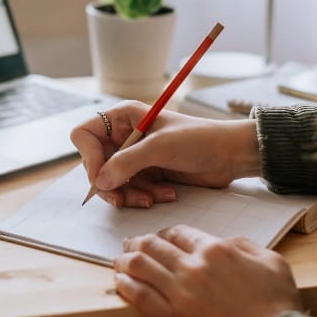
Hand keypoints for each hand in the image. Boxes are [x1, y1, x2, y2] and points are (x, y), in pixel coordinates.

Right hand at [70, 101, 260, 207]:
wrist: (230, 155)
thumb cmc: (199, 139)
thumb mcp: (160, 148)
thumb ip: (126, 163)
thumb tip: (99, 182)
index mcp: (123, 117)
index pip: (85, 136)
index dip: (88, 157)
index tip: (101, 177)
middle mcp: (124, 135)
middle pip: (96, 164)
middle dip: (111, 183)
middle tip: (122, 199)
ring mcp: (134, 155)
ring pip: (112, 182)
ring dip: (130, 194)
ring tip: (153, 197)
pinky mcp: (146, 173)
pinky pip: (130, 191)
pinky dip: (144, 196)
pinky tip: (165, 194)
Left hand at [114, 225, 302, 316]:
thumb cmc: (277, 306)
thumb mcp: (271, 262)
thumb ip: (244, 246)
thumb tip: (226, 242)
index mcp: (215, 251)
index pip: (178, 233)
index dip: (164, 234)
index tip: (160, 238)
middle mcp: (193, 268)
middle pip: (153, 245)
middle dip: (138, 242)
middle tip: (130, 243)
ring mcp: (180, 295)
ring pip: (140, 266)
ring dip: (125, 260)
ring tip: (120, 260)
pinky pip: (138, 296)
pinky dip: (125, 285)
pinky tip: (120, 282)